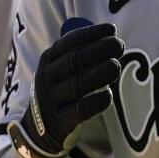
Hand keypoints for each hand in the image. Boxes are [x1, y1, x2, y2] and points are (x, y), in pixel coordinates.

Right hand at [10, 19, 123, 157]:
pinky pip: (80, 110)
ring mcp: (53, 100)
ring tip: (116, 65)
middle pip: (74, 61)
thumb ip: (81, 55)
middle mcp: (48, 77)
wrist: (39, 128)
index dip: (90, 34)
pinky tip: (109, 95)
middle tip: (119, 44)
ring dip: (99, 73)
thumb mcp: (60, 69)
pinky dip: (95, 102)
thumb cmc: (61, 90)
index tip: (111, 29)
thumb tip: (112, 39)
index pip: (69, 42)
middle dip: (98, 50)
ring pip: (77, 84)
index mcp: (49, 60)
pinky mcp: (62, 120)